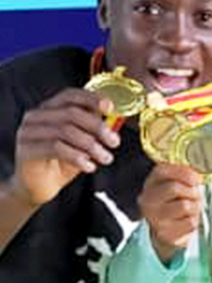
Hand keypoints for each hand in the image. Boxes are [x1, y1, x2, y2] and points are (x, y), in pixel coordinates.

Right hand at [10, 89, 119, 205]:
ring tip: (106, 158)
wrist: (39, 186)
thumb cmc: (62, 163)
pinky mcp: (25, 149)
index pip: (70, 95)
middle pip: (71, 113)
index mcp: (48, 109)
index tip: (111, 108)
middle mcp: (35, 116)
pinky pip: (56, 148)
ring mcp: (28, 132)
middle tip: (114, 142)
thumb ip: (93, 130)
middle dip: (97, 127)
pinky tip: (89, 167)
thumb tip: (114, 120)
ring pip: (65, 130)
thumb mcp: (82, 143)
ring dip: (91, 145)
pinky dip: (77, 156)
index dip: (91, 98)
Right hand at [137, 161, 203, 259]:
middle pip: (174, 188)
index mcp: (150, 184)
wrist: (166, 234)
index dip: (184, 172)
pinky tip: (187, 221)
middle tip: (196, 196)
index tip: (197, 179)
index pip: (162, 171)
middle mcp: (148, 200)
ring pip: (185, 205)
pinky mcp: (166, 233)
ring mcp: (155, 218)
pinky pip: (190, 222)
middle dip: (192, 191)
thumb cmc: (174, 206)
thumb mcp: (175, 187)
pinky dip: (194, 221)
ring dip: (195, 207)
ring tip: (192, 209)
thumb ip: (184, 178)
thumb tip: (198, 175)